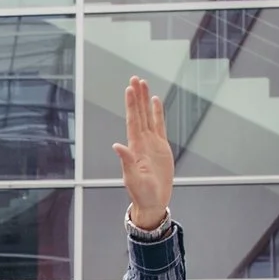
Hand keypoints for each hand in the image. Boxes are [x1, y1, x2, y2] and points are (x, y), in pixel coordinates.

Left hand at [112, 77, 172, 232]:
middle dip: (137, 96)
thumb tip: (117, 146)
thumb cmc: (141, 193)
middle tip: (135, 78)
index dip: (132, 105)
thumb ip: (127, 162)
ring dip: (145, 100)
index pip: (133, 121)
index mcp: (135, 147)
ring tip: (143, 84)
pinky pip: (159, 125)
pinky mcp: (161, 147)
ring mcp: (151, 143)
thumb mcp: (133, 179)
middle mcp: (141, 142)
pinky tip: (155, 101)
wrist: (153, 201)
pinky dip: (157, 113)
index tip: (130, 89)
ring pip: (148, 116)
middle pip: (139, 113)